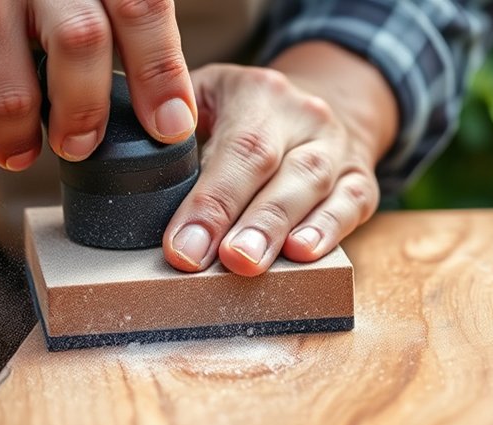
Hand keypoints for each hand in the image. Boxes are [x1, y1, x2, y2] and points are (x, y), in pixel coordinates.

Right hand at [0, 0, 196, 169]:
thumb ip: (117, 31)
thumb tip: (167, 119)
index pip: (140, 8)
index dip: (160, 74)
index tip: (171, 129)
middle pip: (82, 43)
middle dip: (88, 111)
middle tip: (81, 147)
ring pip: (14, 91)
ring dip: (21, 136)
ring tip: (21, 152)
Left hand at [163, 42, 398, 275]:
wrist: (322, 100)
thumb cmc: (247, 113)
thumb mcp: (208, 99)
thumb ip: (175, 134)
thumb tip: (132, 181)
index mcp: (258, 93)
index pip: (237, 148)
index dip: (211, 201)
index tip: (183, 247)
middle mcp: (304, 116)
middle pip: (276, 169)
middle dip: (246, 221)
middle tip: (225, 260)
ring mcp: (337, 148)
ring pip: (313, 188)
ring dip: (279, 231)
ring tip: (252, 264)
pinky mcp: (361, 181)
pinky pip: (350, 206)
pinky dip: (328, 231)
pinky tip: (304, 254)